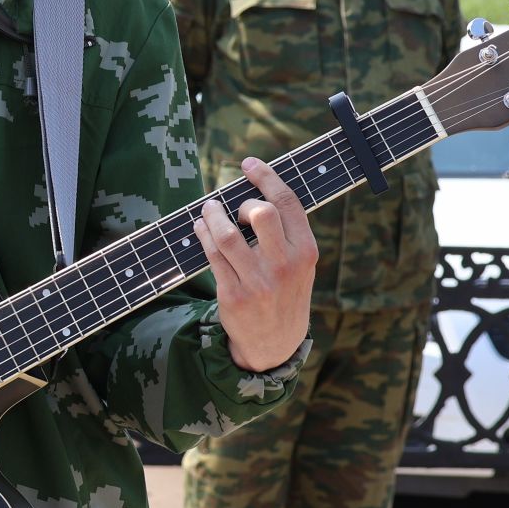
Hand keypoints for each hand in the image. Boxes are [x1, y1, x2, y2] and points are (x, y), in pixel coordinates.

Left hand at [195, 156, 317, 371]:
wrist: (275, 344)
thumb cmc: (284, 291)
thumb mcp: (300, 265)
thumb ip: (286, 233)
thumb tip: (255, 188)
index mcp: (307, 252)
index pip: (288, 203)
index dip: (266, 176)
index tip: (249, 163)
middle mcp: (285, 266)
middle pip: (261, 214)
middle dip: (242, 203)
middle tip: (235, 208)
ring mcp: (259, 283)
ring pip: (228, 235)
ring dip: (212, 215)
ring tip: (208, 210)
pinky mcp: (234, 296)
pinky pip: (212, 256)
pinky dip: (203, 235)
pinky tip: (201, 228)